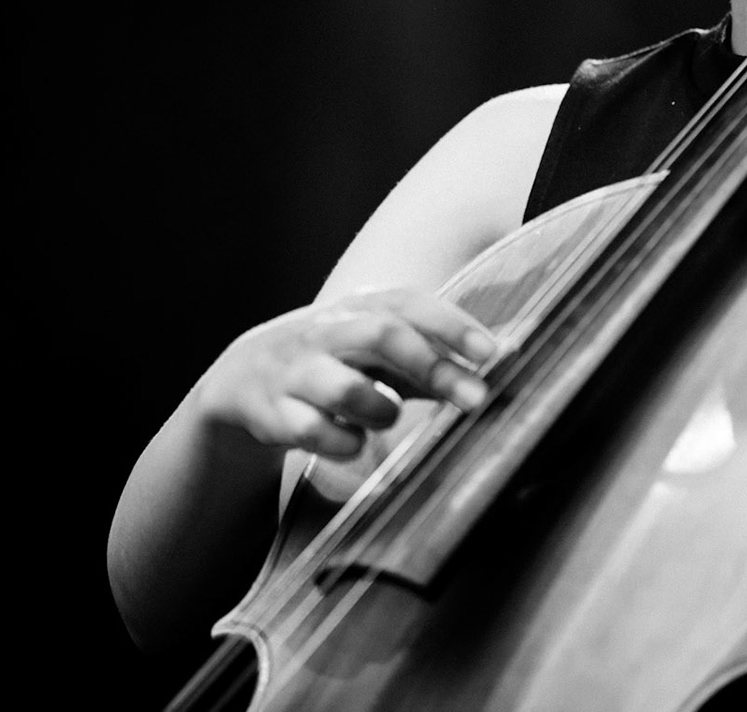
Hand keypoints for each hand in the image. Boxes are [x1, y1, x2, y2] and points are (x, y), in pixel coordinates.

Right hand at [192, 289, 497, 459]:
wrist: (246, 375)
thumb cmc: (335, 360)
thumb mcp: (378, 351)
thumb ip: (432, 358)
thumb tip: (500, 362)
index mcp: (358, 307)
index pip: (409, 304)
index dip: (453, 325)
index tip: (493, 353)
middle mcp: (327, 331)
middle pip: (382, 335)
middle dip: (432, 366)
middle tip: (475, 399)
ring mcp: (297, 371)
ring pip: (345, 388)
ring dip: (380, 409)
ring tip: (387, 416)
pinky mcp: (273, 411)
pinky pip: (313, 432)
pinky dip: (342, 442)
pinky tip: (350, 441)